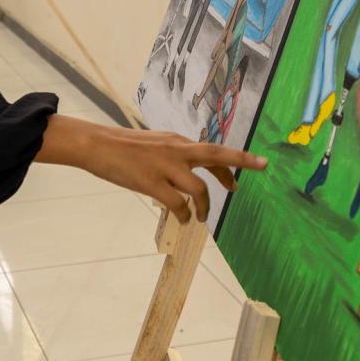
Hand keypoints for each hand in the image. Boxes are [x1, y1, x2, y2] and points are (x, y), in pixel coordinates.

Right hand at [38, 116, 266, 222]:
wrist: (97, 144)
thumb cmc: (124, 147)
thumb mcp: (155, 144)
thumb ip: (174, 154)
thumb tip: (189, 171)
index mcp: (177, 141)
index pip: (212, 151)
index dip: (235, 161)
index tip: (250, 170)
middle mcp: (176, 150)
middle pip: (216, 155)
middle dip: (241, 162)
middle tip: (262, 166)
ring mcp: (164, 166)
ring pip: (198, 189)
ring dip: (205, 207)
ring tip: (201, 218)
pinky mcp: (150, 182)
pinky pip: (177, 204)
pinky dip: (185, 214)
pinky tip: (184, 219)